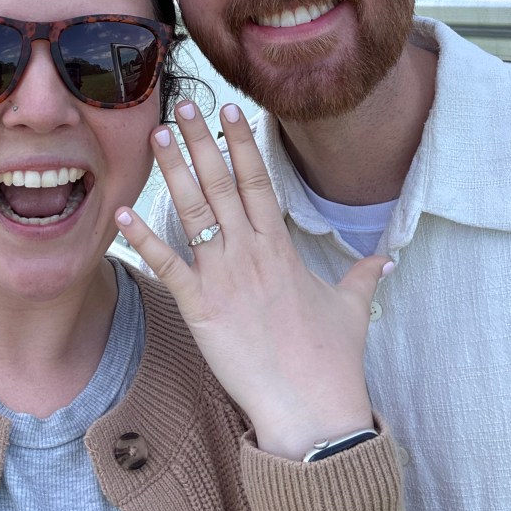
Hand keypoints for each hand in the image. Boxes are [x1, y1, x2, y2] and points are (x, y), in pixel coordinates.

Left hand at [115, 100, 390, 460]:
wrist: (310, 406)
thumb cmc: (331, 358)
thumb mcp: (352, 306)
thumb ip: (363, 273)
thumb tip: (388, 258)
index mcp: (281, 245)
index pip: (258, 179)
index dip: (241, 142)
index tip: (228, 110)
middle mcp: (250, 251)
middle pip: (220, 183)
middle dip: (200, 141)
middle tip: (182, 104)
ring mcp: (223, 276)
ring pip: (192, 211)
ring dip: (173, 171)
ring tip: (156, 135)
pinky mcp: (200, 306)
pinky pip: (167, 265)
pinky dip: (143, 238)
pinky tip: (122, 212)